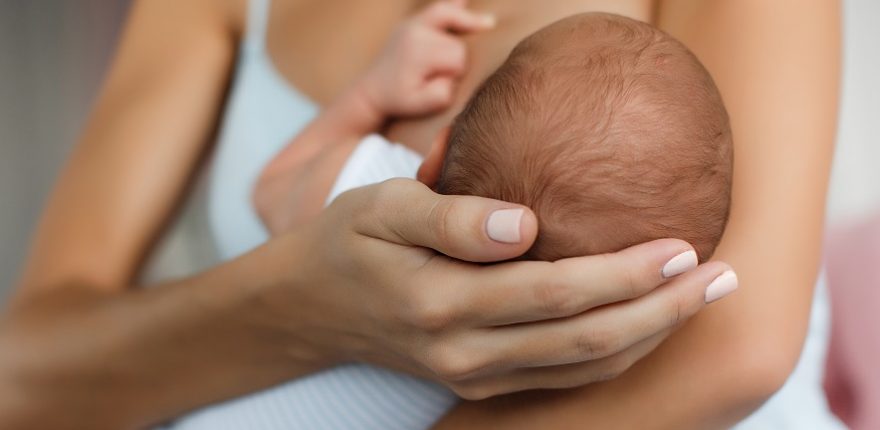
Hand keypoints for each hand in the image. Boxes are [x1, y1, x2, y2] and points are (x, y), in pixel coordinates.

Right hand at [271, 179, 736, 399]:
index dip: (624, 275)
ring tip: (702, 299)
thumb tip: (524, 224)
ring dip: (650, 336)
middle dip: (661, 311)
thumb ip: (451, 217)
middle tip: (722, 276)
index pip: (554, 293)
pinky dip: (614, 356)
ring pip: (582, 370)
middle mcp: (464, 352)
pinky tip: (648, 325)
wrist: (311, 308)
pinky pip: (562, 378)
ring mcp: (473, 376)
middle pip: (585, 341)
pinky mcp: (479, 382)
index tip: (682, 247)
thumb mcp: (382, 207)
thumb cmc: (348, 242)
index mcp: (442, 302)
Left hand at [357, 0, 494, 117]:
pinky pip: (436, 8)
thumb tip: (453, 75)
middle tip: (436, 75)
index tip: (440, 83)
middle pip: (457, 41)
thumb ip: (442, 94)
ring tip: (489, 23)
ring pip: (452, 19)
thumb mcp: (421, 105)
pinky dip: (453, 3)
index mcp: (419, 52)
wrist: (371, 92)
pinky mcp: (411, 22)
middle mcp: (415, 32)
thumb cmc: (399, 100)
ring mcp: (412, 23)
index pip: (458, 58)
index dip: (456, 73)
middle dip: (456, 59)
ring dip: (465, 26)